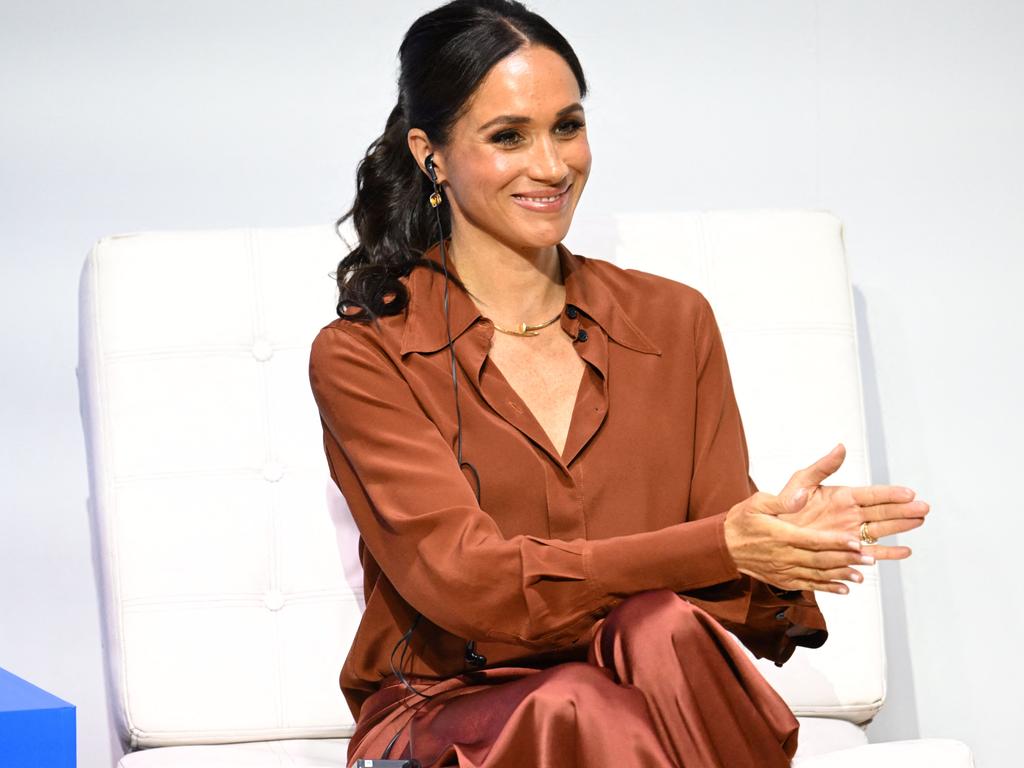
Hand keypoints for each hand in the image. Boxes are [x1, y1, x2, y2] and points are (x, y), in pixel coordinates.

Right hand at [724, 492, 872, 593]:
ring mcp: (783, 571)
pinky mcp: (782, 580)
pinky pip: (808, 585)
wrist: (722, 547)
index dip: (836, 542)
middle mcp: (783, 556)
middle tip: (869, 559)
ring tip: (862, 576)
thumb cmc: (741, 521)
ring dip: (841, 576)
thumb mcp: (757, 502)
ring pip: (817, 575)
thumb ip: (783, 500)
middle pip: (820, 560)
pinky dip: (827, 588)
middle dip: (846, 560)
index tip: (856, 541)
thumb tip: (803, 494)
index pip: (813, 540)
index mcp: (780, 535)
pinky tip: (844, 589)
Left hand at [774, 443, 928, 561]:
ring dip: (901, 526)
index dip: (890, 493)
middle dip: (904, 509)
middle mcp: (850, 514)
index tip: (909, 492)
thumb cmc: (784, 503)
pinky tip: (905, 551)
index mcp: (842, 496)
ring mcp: (850, 532)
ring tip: (920, 520)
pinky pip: (870, 552)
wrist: (773, 530)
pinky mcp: (846, 550)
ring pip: (881, 530)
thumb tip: (840, 447)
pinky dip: (887, 553)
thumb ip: (822, 467)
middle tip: (924, 507)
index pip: (872, 493)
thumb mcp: (801, 481)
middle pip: (883, 511)